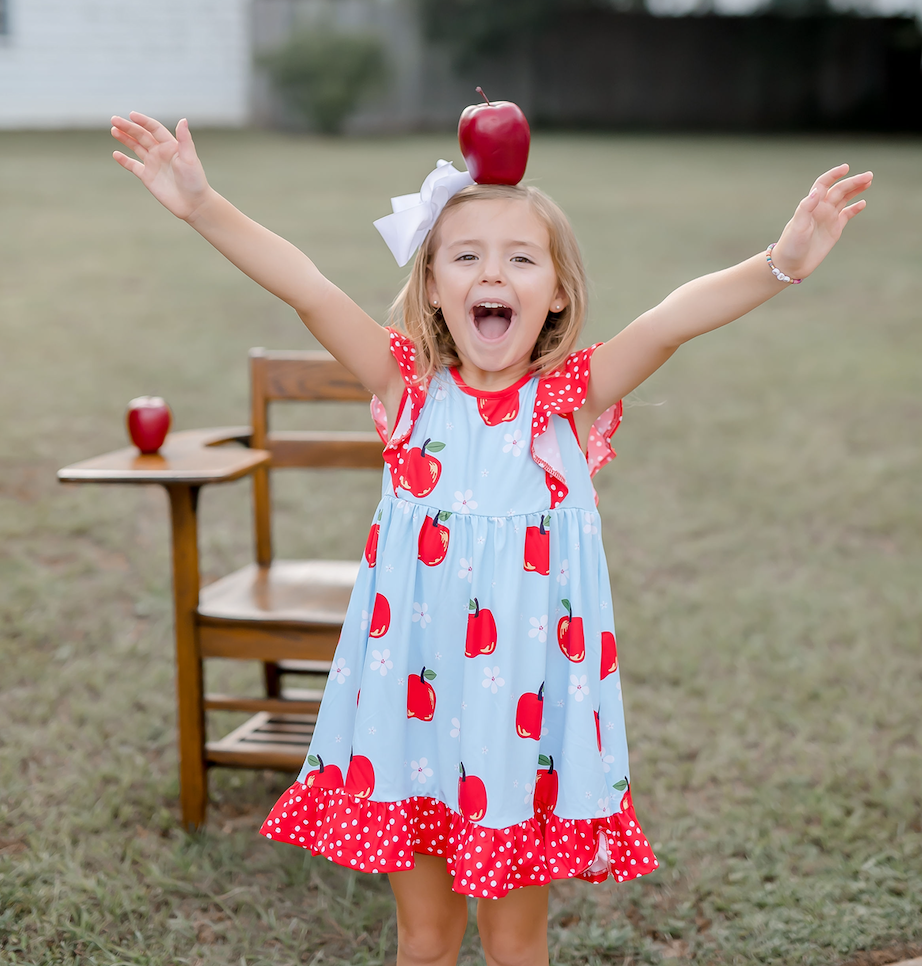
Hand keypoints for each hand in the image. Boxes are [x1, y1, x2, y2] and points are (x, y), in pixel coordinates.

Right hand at [111, 112, 210, 220]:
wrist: (193, 204)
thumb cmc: (195, 181)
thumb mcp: (190, 158)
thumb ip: (185, 139)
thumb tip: (183, 120)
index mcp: (171, 146)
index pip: (154, 129)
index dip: (143, 121)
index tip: (131, 115)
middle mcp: (160, 152)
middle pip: (142, 135)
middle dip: (128, 127)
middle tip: (114, 119)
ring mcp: (153, 164)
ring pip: (136, 147)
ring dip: (125, 138)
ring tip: (114, 130)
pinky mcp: (148, 177)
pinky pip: (133, 166)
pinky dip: (124, 160)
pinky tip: (116, 154)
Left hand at [770, 164, 872, 279]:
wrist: (791, 265)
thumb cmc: (790, 246)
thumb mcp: (797, 226)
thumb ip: (806, 208)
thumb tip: (816, 191)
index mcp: (811, 205)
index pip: (823, 184)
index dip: (834, 174)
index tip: (846, 167)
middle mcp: (820, 209)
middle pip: (839, 190)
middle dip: (853, 182)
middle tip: (869, 175)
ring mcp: (828, 219)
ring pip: (844, 199)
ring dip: (856, 190)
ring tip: (869, 181)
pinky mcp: (834, 230)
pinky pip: (846, 215)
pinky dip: (855, 209)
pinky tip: (863, 203)